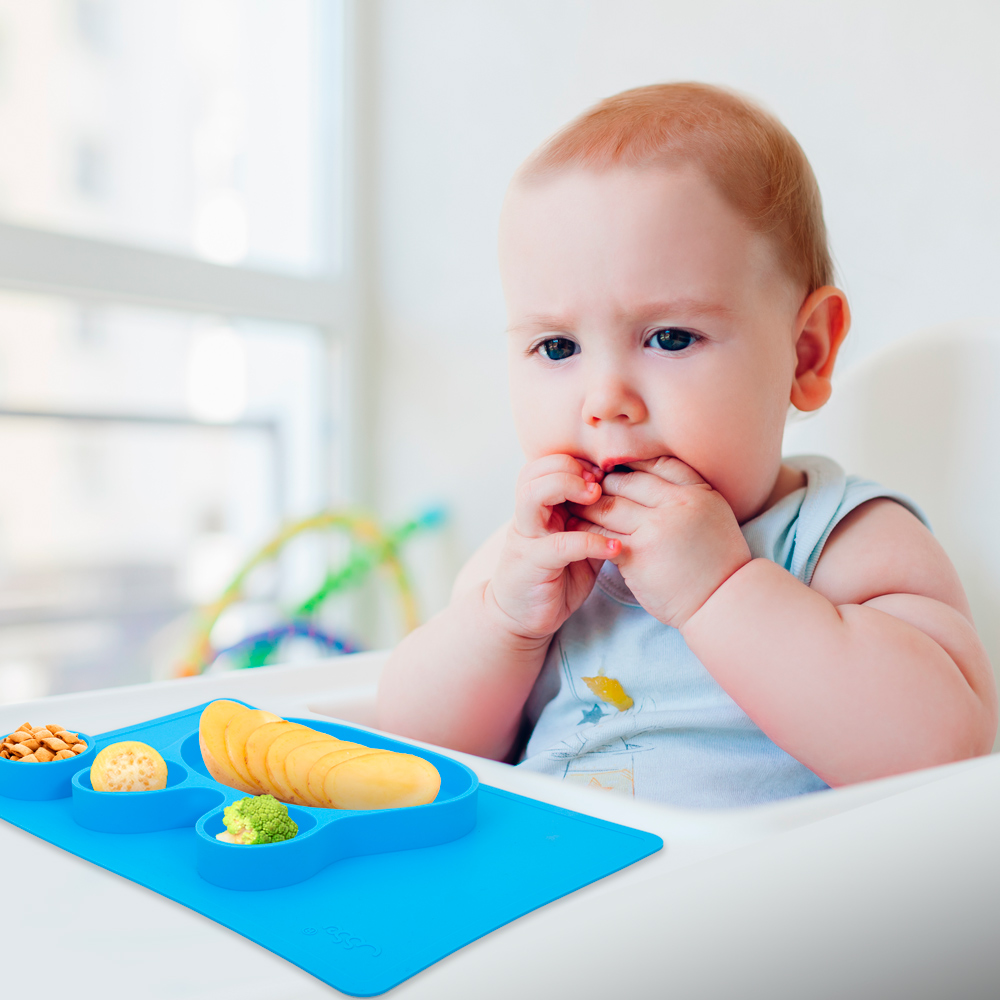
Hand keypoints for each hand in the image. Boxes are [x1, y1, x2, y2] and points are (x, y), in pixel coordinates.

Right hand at [487, 454, 621, 640]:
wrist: (524, 617)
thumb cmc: (556, 577)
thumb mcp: (579, 541)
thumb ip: (595, 520)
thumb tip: (632, 496)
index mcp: (538, 507)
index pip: (547, 464)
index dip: (576, 462)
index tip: (606, 473)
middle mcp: (528, 516)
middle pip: (536, 471)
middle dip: (571, 469)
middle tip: (601, 482)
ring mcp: (526, 538)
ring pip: (534, 495)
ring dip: (568, 488)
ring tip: (598, 498)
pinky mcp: (532, 564)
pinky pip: (560, 544)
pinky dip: (590, 541)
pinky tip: (615, 547)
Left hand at [567, 457, 750, 628]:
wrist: (721, 600)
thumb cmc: (716, 560)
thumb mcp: (712, 514)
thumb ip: (687, 493)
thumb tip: (653, 474)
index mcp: (698, 491)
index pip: (655, 462)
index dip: (630, 464)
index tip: (613, 469)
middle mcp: (678, 504)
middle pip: (626, 480)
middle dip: (603, 482)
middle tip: (582, 486)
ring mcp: (656, 528)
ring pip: (608, 504)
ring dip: (587, 504)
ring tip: (573, 505)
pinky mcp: (637, 553)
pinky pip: (601, 533)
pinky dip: (584, 529)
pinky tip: (575, 529)